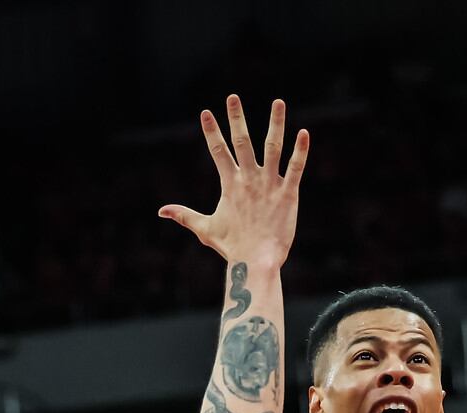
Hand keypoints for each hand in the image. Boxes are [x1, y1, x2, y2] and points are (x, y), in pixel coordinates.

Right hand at [159, 96, 308, 269]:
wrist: (256, 262)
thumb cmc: (232, 247)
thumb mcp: (205, 229)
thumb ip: (184, 215)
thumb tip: (161, 211)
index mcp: (230, 184)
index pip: (218, 152)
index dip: (212, 132)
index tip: (206, 112)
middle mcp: (249, 179)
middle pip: (242, 141)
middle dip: (236, 118)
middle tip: (233, 97)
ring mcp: (269, 185)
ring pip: (273, 147)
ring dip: (275, 123)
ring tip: (278, 102)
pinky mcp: (288, 194)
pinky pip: (296, 168)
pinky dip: (300, 150)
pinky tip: (304, 133)